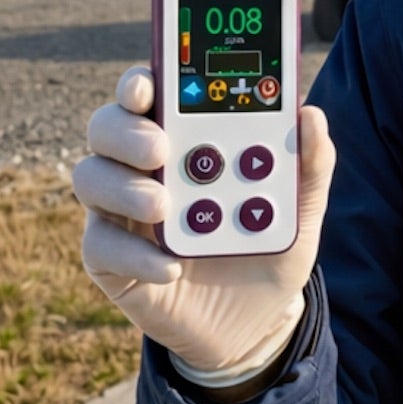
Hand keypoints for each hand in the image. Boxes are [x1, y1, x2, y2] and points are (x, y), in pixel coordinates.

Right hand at [73, 66, 334, 376]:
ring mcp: (121, 211)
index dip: (139, 81)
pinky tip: (170, 265)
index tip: (147, 83)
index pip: (150, 95)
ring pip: (90, 177)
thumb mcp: (299, 208)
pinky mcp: (110, 260)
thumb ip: (311, 164)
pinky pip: (99, 245)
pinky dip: (133, 253)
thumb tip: (312, 115)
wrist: (254, 322)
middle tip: (160, 148)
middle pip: (106, 126)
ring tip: (163, 207)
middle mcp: (143, 166)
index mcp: (184, 138)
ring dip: (123, 187)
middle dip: (126, 129)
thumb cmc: (267, 246)